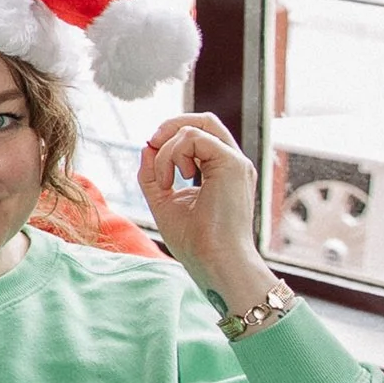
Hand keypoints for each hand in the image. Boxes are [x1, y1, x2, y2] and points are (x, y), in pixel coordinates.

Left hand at [139, 111, 268, 302]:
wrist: (215, 262)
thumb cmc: (195, 243)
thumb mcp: (163, 201)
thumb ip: (153, 174)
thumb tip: (147, 146)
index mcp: (221, 171)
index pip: (200, 134)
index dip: (171, 137)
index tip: (152, 158)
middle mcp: (232, 163)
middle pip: (204, 120)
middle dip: (170, 126)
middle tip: (152, 145)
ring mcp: (236, 162)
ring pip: (196, 126)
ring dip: (167, 149)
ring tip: (165, 181)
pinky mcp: (232, 164)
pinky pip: (192, 138)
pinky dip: (171, 155)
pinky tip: (171, 181)